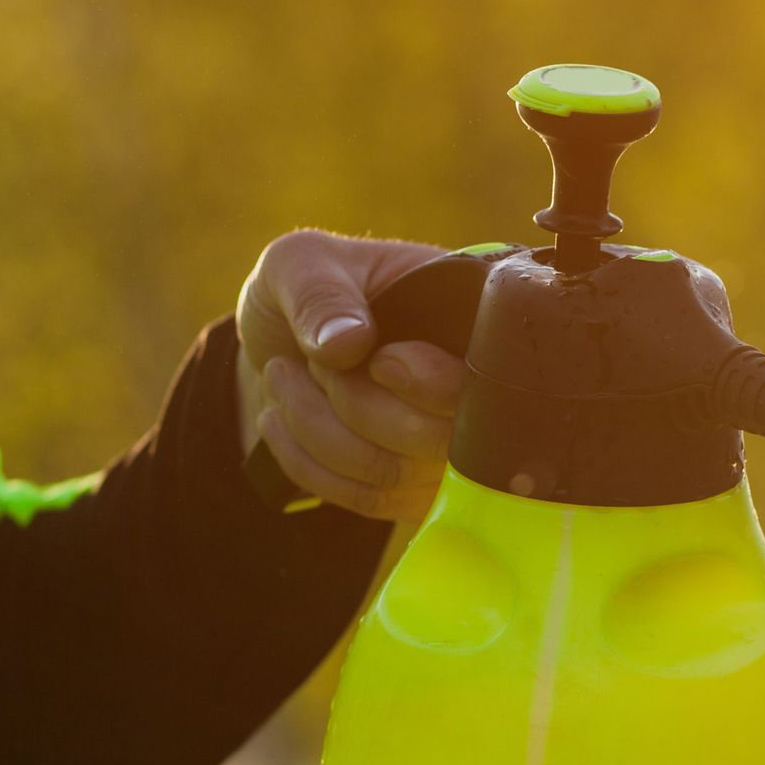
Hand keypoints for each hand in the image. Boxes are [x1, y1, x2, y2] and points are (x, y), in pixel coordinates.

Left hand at [236, 230, 466, 521]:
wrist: (283, 338)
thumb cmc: (307, 288)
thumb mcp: (300, 264)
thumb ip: (320, 295)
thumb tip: (348, 344)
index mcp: (470, 322)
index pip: (485, 381)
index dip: (433, 384)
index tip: (377, 361)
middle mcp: (471, 392)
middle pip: (442, 441)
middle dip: (357, 404)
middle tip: (313, 361)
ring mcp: (445, 448)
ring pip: (395, 473)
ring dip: (318, 428)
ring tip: (284, 377)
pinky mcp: (411, 486)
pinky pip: (369, 500)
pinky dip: (308, 464)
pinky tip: (279, 419)